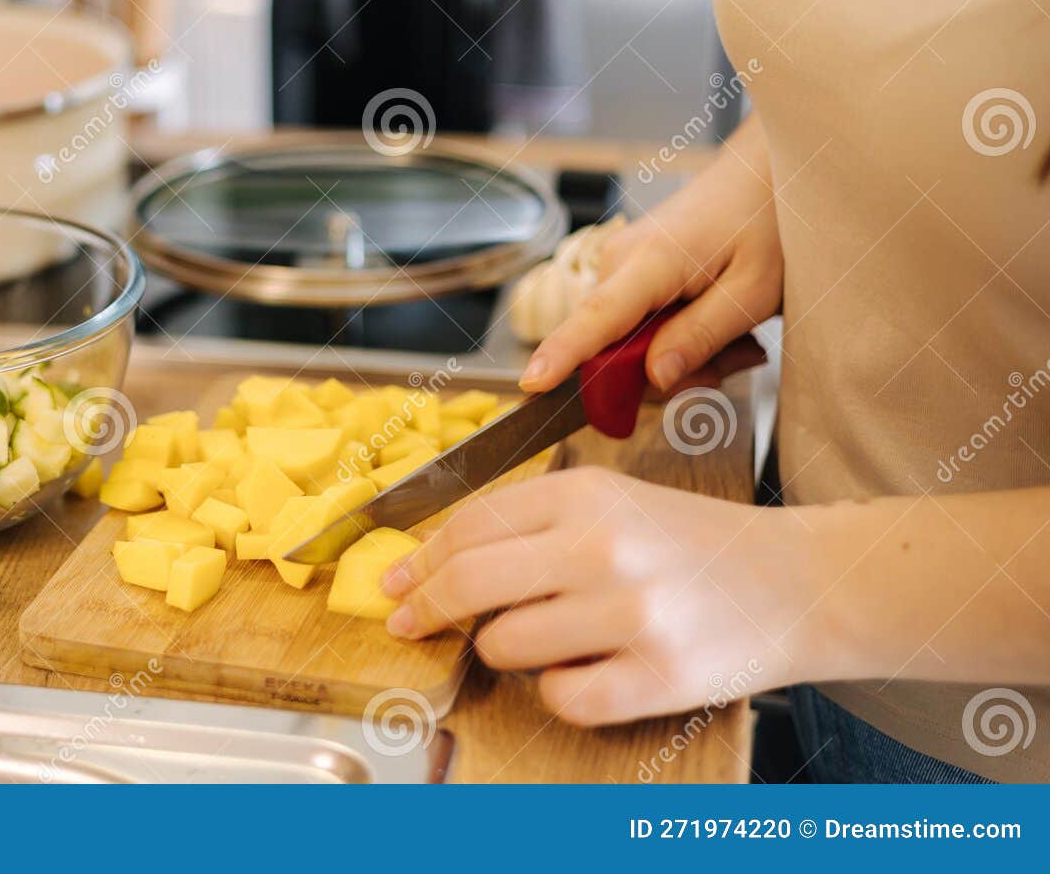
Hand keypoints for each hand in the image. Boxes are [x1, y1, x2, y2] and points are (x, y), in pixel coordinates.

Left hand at [380, 467, 815, 724]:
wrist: (800, 582)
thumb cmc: (695, 543)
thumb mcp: (614, 502)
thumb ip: (532, 521)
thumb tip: (435, 560)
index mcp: (589, 495)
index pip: (470, 525)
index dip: (419, 560)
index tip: (394, 583)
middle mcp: (605, 548)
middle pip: (470, 582)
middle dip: (424, 608)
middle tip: (407, 624)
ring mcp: (632, 614)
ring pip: (507, 644)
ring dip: (504, 649)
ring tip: (545, 638)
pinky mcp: (658, 676)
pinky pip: (561, 698)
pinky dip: (558, 691)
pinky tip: (584, 670)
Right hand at [520, 117, 780, 394]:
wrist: (759, 174)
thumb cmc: (765, 224)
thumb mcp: (754, 291)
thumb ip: (702, 336)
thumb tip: (655, 379)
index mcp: (650, 262)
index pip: (596, 318)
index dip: (562, 355)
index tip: (532, 382)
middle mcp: (618, 262)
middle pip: (613, 351)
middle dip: (667, 375)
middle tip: (733, 358)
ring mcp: (617, 266)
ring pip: (628, 346)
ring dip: (678, 356)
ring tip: (733, 335)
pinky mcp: (624, 273)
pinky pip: (635, 329)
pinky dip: (674, 337)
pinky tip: (713, 322)